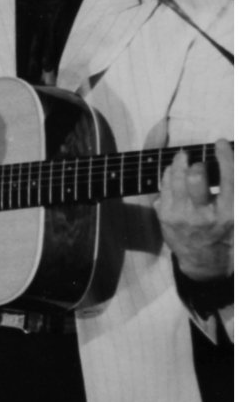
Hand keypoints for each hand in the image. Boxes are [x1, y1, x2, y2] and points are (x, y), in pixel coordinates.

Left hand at [157, 139, 232, 281]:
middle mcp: (205, 215)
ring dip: (179, 163)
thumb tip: (231, 159)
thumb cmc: (226, 231)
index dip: (225, 156)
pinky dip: (169, 174)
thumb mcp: (238, 215)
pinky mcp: (166, 216)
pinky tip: (174, 171)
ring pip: (175, 179)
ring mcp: (182, 216)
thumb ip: (234, 190)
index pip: (230, 178)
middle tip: (197, 160)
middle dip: (195, 163)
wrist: (205, 260)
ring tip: (183, 157)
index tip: (220, 142)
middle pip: (195, 177)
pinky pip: (163, 186)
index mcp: (230, 213)